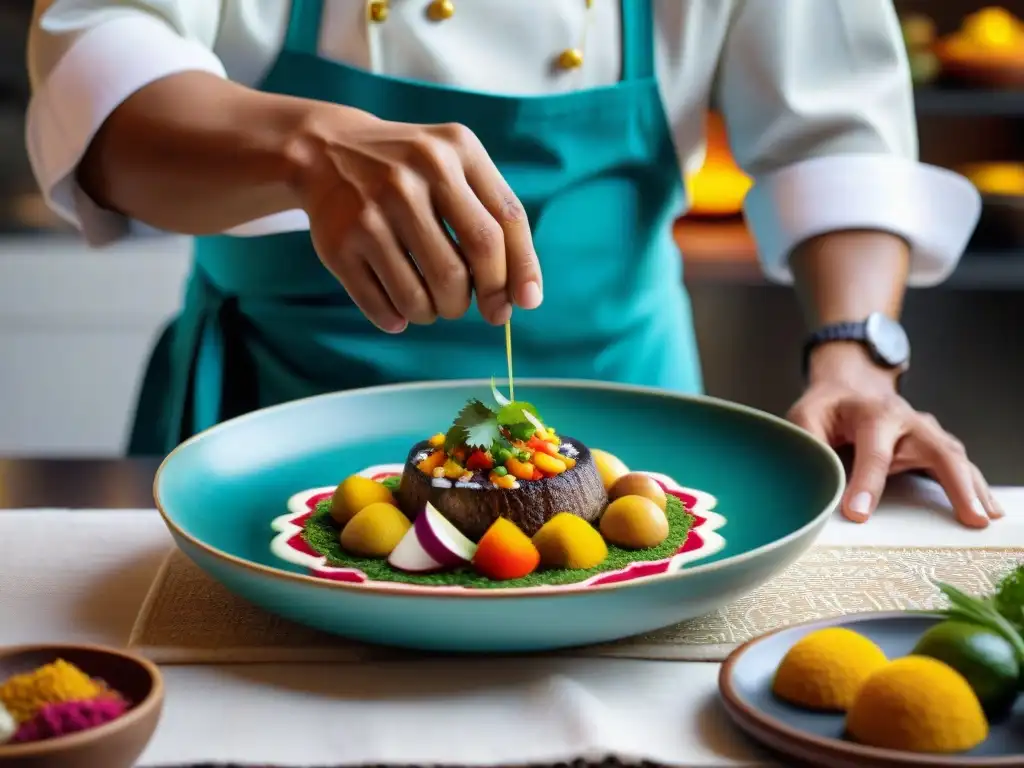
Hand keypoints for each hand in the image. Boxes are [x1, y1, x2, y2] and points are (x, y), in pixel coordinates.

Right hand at [289, 106, 541, 331]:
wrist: (325, 150)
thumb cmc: (411, 172)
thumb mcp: (455, 165)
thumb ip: (493, 217)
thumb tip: (524, 297)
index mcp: (456, 150)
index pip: (506, 222)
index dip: (522, 269)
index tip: (526, 302)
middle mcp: (413, 176)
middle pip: (469, 264)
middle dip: (483, 298)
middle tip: (476, 307)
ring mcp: (372, 211)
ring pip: (424, 296)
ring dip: (437, 313)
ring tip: (432, 303)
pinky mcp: (338, 244)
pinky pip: (384, 307)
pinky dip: (398, 319)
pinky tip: (398, 309)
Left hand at [787, 345, 1001, 527]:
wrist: (849, 387)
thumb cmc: (827, 407)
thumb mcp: (805, 417)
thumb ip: (808, 444)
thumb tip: (811, 480)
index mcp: (872, 413)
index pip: (873, 453)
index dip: (867, 484)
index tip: (859, 514)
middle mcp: (907, 421)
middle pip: (937, 450)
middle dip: (955, 483)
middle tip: (969, 516)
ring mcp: (925, 433)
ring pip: (955, 459)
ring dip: (973, 488)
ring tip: (984, 518)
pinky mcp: (932, 446)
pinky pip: (958, 467)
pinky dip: (974, 487)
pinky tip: (985, 509)